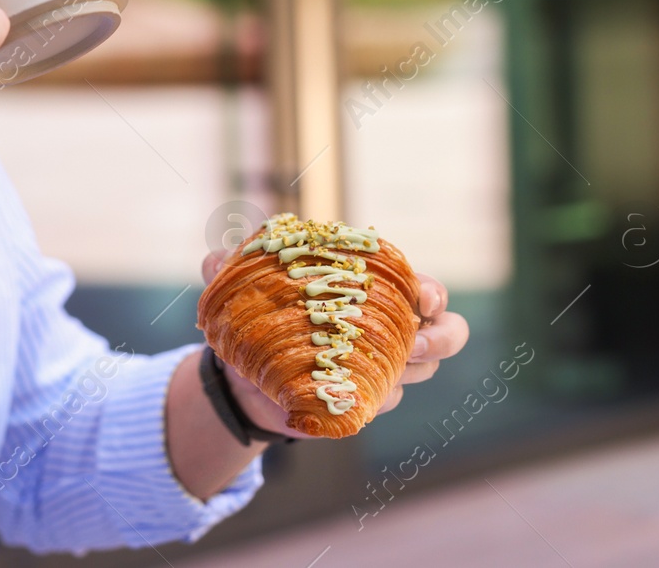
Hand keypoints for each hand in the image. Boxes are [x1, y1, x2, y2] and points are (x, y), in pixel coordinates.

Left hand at [198, 248, 468, 436]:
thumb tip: (213, 259)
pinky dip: (375, 396)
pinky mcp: (367, 399)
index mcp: (371, 288)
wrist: (242, 376)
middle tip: (415, 342)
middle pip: (446, 332)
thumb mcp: (240, 290)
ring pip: (422, 369)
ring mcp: (384, 366)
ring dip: (409, 369)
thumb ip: (227, 268)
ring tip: (385, 369)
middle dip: (440, 337)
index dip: (431, 291)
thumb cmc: (257, 318)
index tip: (420, 297)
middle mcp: (389, 327)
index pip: (421, 287)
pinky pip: (386, 400)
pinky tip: (347, 391)